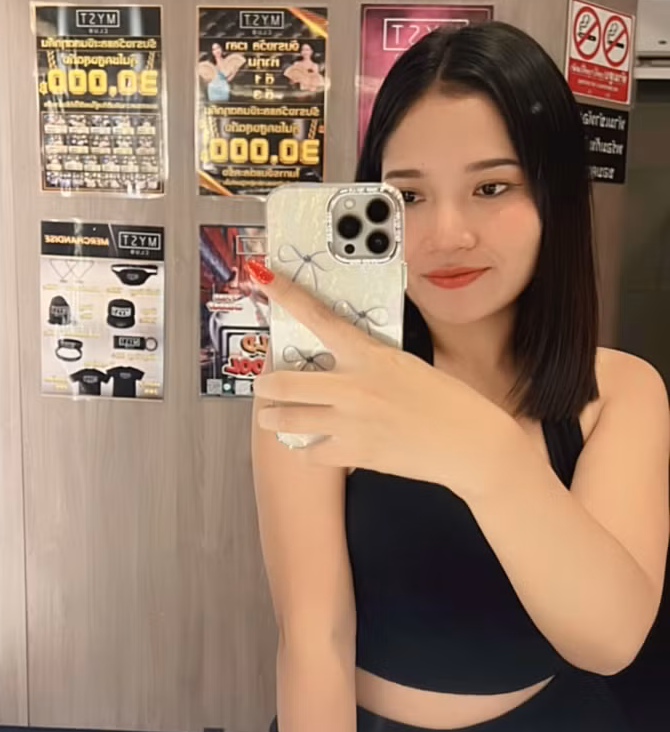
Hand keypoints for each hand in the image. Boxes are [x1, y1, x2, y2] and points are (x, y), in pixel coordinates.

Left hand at [249, 260, 517, 499]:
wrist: (469, 443)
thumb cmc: (446, 401)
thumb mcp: (406, 365)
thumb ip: (368, 361)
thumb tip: (340, 361)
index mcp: (369, 354)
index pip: (318, 317)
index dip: (285, 294)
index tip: (262, 278)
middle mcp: (353, 386)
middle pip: (281, 382)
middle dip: (264, 385)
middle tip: (264, 387)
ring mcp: (350, 422)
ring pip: (286, 420)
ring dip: (274, 418)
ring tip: (274, 417)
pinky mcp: (355, 453)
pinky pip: (309, 452)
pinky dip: (306, 449)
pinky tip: (311, 444)